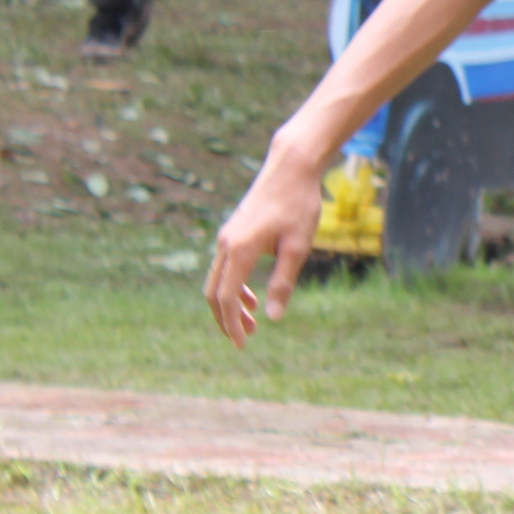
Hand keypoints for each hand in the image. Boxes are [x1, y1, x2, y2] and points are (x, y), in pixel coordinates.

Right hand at [205, 140, 327, 346]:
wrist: (291, 169)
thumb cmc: (299, 206)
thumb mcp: (298, 248)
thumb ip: (283, 283)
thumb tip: (273, 318)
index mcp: (239, 250)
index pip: (227, 298)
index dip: (232, 324)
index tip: (243, 344)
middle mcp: (226, 244)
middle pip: (214, 293)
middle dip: (226, 320)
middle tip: (244, 341)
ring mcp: (227, 237)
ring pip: (218, 281)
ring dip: (230, 305)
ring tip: (251, 325)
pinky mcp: (233, 233)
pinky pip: (225, 268)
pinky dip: (234, 288)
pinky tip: (251, 299)